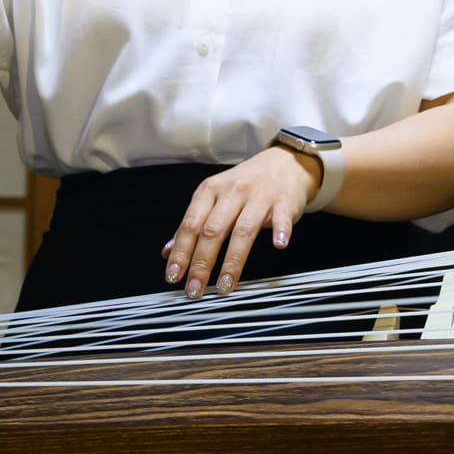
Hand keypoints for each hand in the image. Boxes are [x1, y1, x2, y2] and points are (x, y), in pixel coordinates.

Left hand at [164, 146, 320, 297]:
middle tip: (195, 289)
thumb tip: (168, 253)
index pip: (191, 224)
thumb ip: (193, 224)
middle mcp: (233, 191)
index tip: (174, 276)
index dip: (181, 252)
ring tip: (224, 286)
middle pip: (214, 230)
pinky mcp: (284, 201)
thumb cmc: (246, 183)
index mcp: (211, 190)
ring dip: (233, 261)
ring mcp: (260, 195)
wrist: (284, 163)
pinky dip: (279, 231)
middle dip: (202, 263)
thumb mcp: (214, 196)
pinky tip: (277, 246)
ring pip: (243, 230)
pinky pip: (281, 217)